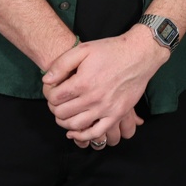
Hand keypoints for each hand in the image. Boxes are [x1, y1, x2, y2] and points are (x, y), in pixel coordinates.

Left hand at [41, 25, 168, 142]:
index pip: (55, 98)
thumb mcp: (83, 49)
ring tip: (63, 116)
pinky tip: (74, 133)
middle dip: (54, 109)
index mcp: (82, 82)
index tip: (52, 93)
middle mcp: (93, 98)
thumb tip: (46, 81)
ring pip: (76, 125)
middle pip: (63, 113)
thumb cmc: (110, 50)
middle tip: (56, 104)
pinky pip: (97, 132)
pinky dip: (83, 136)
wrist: (138, 55)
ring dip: (65, 123)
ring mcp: (106, 109)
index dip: (49, 96)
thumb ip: (61, 64)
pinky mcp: (117, 114)